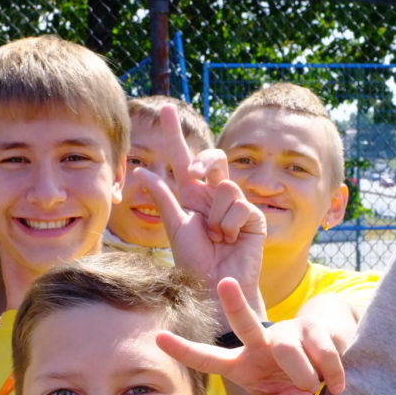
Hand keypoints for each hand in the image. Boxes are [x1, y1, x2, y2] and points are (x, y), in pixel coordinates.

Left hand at [138, 105, 265, 320]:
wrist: (215, 286)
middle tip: (193, 176)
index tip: (165, 109)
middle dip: (205, 161)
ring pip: (226, 186)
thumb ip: (163, 197)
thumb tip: (142, 169)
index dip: (174, 134)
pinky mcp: (253, 216)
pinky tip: (231, 240)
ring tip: (216, 236)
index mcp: (192, 195)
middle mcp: (214, 195)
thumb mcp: (175, 227)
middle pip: (213, 159)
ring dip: (216, 215)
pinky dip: (230, 224)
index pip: (183, 159)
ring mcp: (236, 204)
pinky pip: (240, 204)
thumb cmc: (194, 261)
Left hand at [157, 278, 344, 394]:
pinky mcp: (313, 330)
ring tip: (312, 388)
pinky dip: (331, 375)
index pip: (208, 358)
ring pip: (289, 350)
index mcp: (241, 363)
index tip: (159, 339)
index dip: (185, 350)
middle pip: (244, 322)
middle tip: (224, 283)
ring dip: (303, 376)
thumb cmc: (291, 387)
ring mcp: (287, 333)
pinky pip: (322, 354)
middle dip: (234, 303)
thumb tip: (299, 393)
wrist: (325, 364)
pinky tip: (336, 386)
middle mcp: (259, 343)